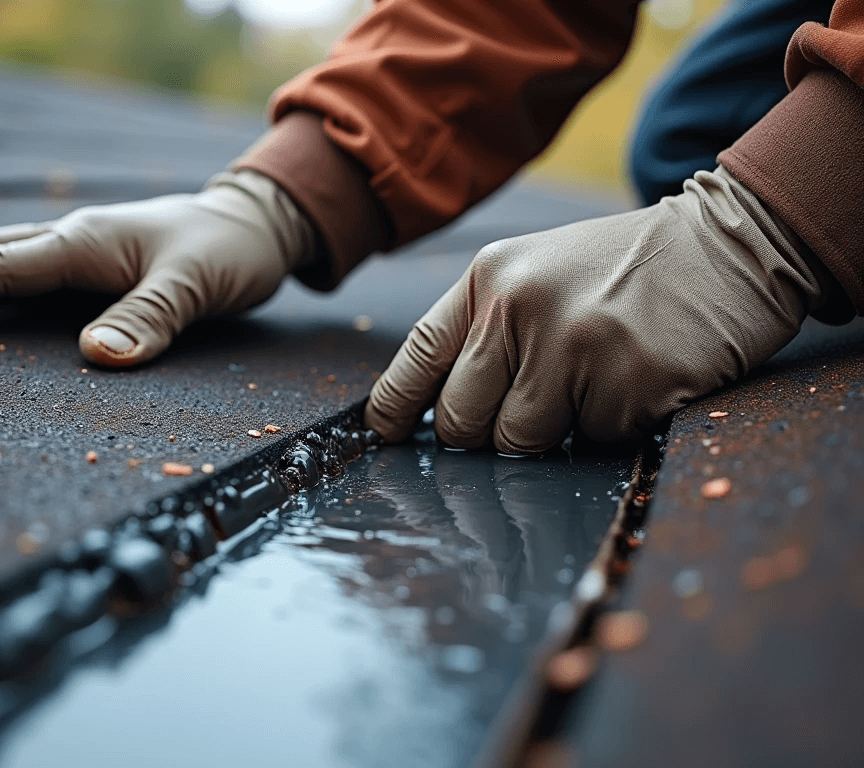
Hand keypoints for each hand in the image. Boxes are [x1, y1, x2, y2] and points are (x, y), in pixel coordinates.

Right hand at [0, 171, 314, 366]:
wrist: (254, 225)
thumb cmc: (228, 252)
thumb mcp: (197, 285)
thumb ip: (150, 318)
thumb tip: (96, 357)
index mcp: (87, 241)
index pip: (4, 267)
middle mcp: (75, 241)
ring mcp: (82, 251)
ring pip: (0, 258)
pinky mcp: (95, 266)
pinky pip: (29, 272)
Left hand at [365, 168, 823, 450]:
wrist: (727, 247)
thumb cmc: (622, 271)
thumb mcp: (535, 272)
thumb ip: (482, 330)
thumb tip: (434, 413)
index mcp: (490, 278)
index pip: (416, 358)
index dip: (392, 410)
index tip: (384, 437)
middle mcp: (520, 308)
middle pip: (460, 423)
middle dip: (486, 433)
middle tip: (535, 402)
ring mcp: (574, 346)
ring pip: (521, 444)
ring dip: (553, 431)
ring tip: (593, 378)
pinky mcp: (628, 383)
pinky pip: (590, 441)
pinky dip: (609, 425)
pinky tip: (634, 378)